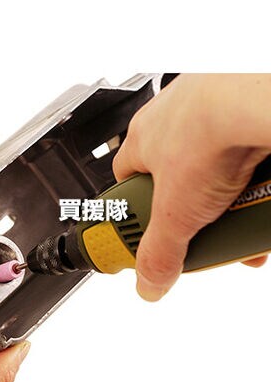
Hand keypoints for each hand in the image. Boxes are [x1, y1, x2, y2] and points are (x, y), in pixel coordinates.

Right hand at [113, 74, 270, 300]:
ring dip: (219, 194)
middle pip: (171, 178)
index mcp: (141, 140)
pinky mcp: (238, 108)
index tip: (141, 229)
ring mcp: (205, 110)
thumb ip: (159, 252)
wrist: (257, 99)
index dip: (131, 207)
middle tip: (198, 228)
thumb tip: (149, 283)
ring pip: (206, 164)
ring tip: (236, 215)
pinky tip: (257, 190)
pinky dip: (245, 172)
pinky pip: (236, 148)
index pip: (125, 179)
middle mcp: (169, 120)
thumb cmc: (208, 135)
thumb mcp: (177, 215)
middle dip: (186, 208)